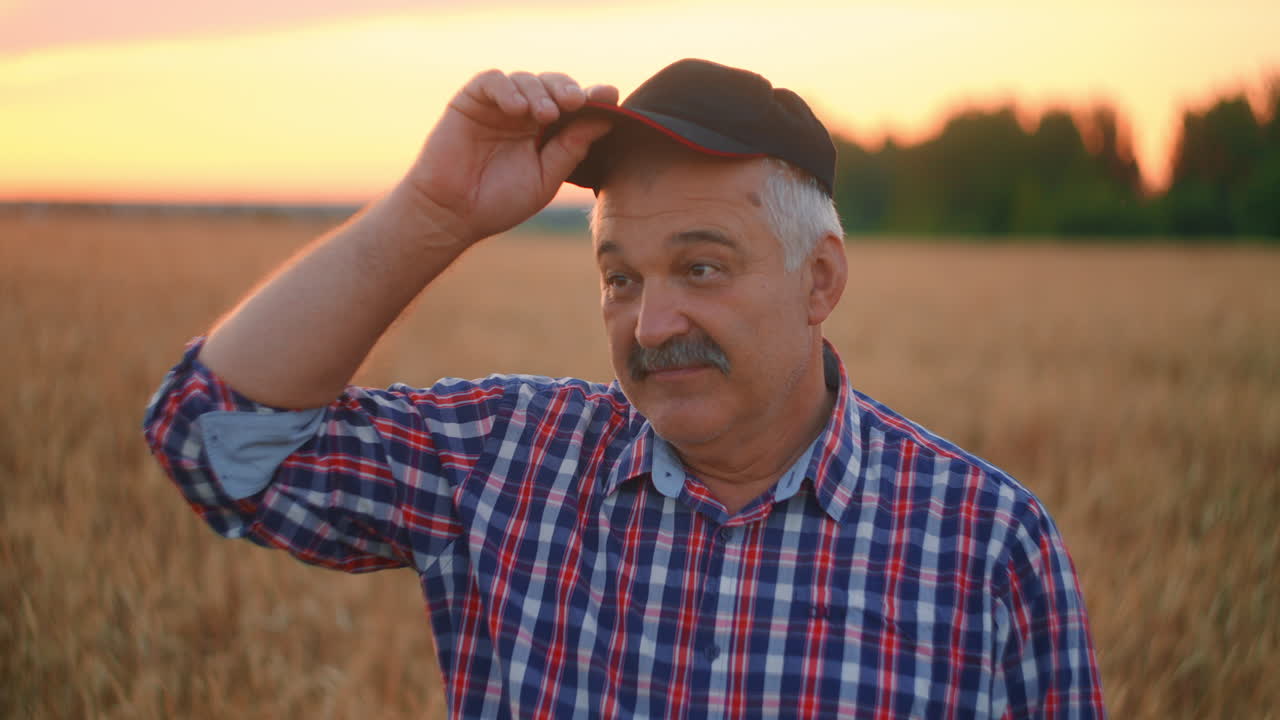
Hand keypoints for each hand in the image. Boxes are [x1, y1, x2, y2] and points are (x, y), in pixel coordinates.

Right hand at [401, 70, 618, 244]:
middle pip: (553, 86)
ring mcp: (498, 106)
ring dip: (540, 92)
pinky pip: (492, 81)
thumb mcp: (546, 178)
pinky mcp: (471, 101)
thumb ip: (572, 149)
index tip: (610, 95)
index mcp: (546, 132)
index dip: (593, 97)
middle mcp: (524, 115)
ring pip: (526, 80)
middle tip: (575, 102)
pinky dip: (508, 89)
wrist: (453, 214)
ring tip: (545, 115)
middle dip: (567, 90)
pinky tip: (518, 110)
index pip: (573, 107)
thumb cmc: (500, 202)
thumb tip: (606, 120)